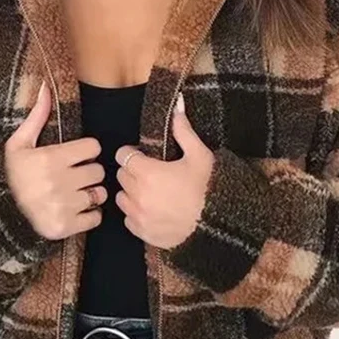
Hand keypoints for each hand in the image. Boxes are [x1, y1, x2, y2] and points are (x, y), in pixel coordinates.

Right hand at [4, 80, 107, 239]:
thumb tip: (46, 86)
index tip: (76, 156)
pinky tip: (74, 210)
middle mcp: (59, 182)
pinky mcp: (66, 226)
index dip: (87, 151)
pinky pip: (96, 217)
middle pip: (98, 171)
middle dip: (89, 172)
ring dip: (91, 194)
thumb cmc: (12, 173)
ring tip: (74, 193)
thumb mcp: (19, 143)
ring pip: (99, 194)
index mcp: (51, 158)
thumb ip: (37, 115)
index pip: (94, 148)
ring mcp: (64, 206)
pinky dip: (89, 215)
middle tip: (74, 176)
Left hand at [115, 94, 214, 248]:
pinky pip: (128, 219)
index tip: (143, 156)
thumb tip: (177, 104)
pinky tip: (152, 210)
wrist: (218, 227)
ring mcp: (138, 215)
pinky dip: (136, 214)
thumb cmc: (210, 188)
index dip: (132, 153)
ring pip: (121, 198)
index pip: (122, 156)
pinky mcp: (142, 233)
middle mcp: (137, 194)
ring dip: (131, 193)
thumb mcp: (200, 155)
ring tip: (150, 192)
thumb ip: (183, 130)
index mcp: (147, 172)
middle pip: (121, 176)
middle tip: (150, 173)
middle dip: (132, 171)